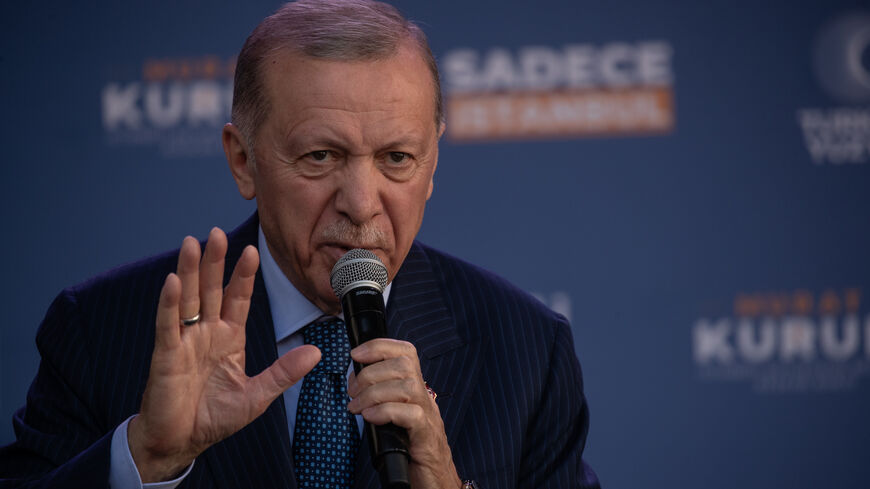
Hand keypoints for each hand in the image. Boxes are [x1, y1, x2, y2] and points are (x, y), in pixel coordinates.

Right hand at [128, 228, 320, 481]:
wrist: (182, 441)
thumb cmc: (215, 417)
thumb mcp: (258, 395)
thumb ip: (283, 372)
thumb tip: (317, 353)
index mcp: (229, 338)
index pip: (238, 299)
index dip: (244, 275)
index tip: (252, 250)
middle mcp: (206, 333)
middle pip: (211, 289)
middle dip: (215, 261)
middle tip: (217, 232)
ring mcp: (185, 341)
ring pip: (188, 298)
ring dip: (190, 271)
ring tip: (192, 242)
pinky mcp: (166, 355)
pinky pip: (167, 324)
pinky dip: (169, 302)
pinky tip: (173, 280)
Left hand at [347, 339, 461, 488]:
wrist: (433, 482)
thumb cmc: (408, 450)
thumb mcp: (392, 417)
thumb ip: (380, 398)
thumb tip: (354, 382)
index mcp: (415, 390)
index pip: (405, 352)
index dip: (380, 346)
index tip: (356, 354)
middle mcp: (425, 398)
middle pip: (405, 364)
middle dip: (371, 372)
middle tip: (352, 391)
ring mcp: (429, 417)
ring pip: (407, 386)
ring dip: (374, 392)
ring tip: (356, 407)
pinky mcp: (426, 437)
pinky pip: (411, 414)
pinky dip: (385, 411)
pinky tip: (370, 418)